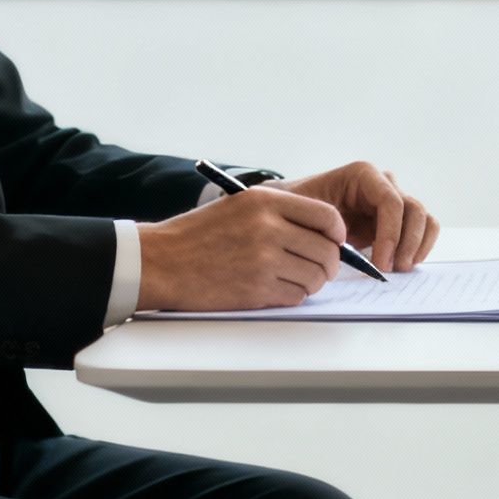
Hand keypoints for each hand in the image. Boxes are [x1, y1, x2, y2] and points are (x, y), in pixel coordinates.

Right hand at [137, 186, 345, 310]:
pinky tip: (275, 289)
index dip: (337, 233)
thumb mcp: (239, 206)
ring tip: (293, 279)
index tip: (334, 242)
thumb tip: (325, 232)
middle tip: (318, 268)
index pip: (327, 216)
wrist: (161, 261)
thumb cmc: (199, 235)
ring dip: (311, 283)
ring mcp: (263, 260)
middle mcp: (268, 227)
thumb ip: (280, 214)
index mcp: (266, 201)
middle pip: (327, 251)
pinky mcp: (256, 289)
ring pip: (315, 277)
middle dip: (328, 264)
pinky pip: (296, 296)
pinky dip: (292, 296)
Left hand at [269, 161, 438, 271]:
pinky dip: (421, 247)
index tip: (381, 263)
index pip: (391, 201)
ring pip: (424, 219)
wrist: (301, 212)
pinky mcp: (400, 219)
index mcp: (363, 175)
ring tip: (399, 269)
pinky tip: (405, 264)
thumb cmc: (299, 207)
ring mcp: (395, 200)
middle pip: (413, 209)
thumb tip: (329, 238)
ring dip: (417, 246)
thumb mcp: (299, 208)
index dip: (391, 233)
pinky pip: (425, 229)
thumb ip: (312, 218)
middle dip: (406, 243)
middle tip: (392, 270)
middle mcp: (384, 183)